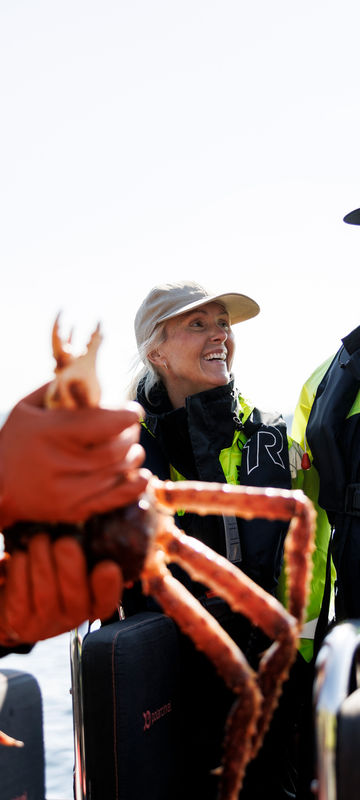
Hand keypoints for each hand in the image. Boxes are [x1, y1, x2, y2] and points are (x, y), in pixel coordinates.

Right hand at [0, 384, 149, 528]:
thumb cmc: (13, 441)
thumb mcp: (26, 408)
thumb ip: (57, 389)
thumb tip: (90, 374)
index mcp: (47, 433)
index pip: (99, 424)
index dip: (125, 417)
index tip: (134, 411)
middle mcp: (58, 464)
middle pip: (114, 450)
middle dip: (131, 435)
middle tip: (132, 427)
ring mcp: (66, 492)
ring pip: (117, 473)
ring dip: (132, 457)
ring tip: (132, 447)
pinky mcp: (72, 511)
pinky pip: (112, 500)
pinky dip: (133, 487)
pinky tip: (141, 475)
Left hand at [0, 532, 123, 643]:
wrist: (15, 592)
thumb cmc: (51, 565)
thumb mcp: (73, 555)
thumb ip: (88, 542)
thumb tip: (110, 505)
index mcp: (94, 600)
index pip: (108, 599)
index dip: (108, 586)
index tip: (107, 567)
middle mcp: (73, 616)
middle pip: (75, 598)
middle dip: (70, 568)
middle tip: (64, 542)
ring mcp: (46, 624)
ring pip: (46, 595)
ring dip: (41, 561)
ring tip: (39, 540)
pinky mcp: (20, 623)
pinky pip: (20, 596)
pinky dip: (20, 571)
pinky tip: (21, 556)